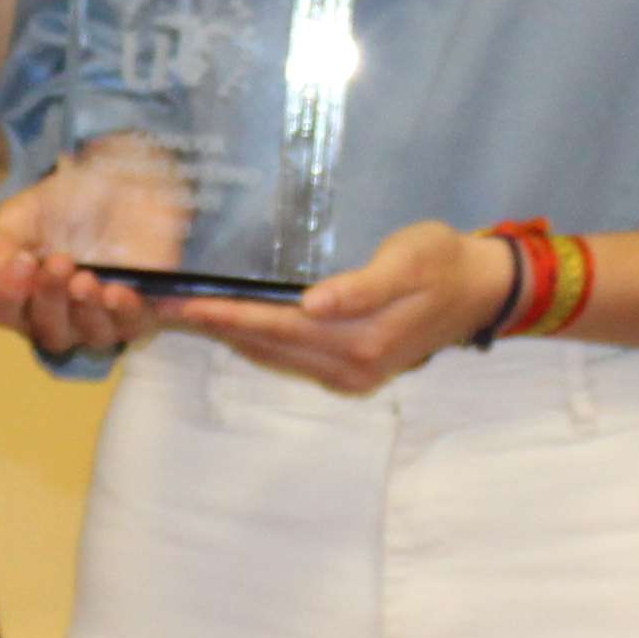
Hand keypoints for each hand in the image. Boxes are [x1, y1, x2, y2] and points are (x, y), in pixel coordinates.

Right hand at [0, 169, 166, 362]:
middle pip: (51, 331)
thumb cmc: (56, 210)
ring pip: (96, 334)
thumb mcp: (19, 216)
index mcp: (21, 299)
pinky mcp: (141, 310)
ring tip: (91, 280)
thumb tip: (2, 270)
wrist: (108, 191)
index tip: (21, 262)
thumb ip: (0, 246)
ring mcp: (101, 320)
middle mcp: (60, 320)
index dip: (8, 294)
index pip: (3, 311)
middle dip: (53, 298)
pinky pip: (147, 320)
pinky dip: (157, 312)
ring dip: (93, 310)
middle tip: (60, 263)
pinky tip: (164, 298)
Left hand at [170, 220, 511, 398]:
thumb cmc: (443, 262)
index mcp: (360, 341)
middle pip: (264, 346)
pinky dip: (254, 341)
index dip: (225, 314)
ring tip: (180, 314)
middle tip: (160, 307)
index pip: (274, 327)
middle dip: (213, 326)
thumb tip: (313, 304)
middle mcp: (348, 368)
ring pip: (272, 355)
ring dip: (228, 336)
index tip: (179, 303)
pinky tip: (229, 324)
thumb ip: (362, 287)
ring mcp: (348, 376)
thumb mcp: (409, 261)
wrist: (478, 290)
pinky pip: (288, 357)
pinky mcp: (349, 373)